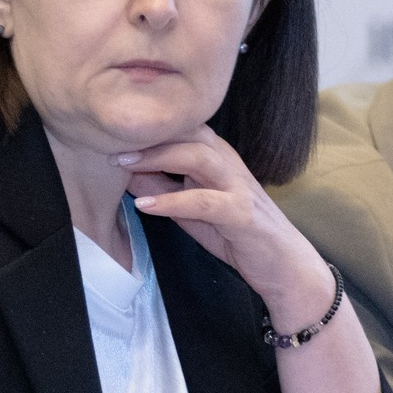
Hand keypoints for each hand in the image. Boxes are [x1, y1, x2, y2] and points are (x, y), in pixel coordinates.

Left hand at [116, 126, 385, 392]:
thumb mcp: (192, 209)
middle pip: (186, 132)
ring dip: (156, 158)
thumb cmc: (236, 235)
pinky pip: (204, 201)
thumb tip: (124, 172)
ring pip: (197, 157)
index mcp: (217, 156)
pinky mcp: (242, 214)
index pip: (180, 127)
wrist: (284, 267)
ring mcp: (237, 186)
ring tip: (121, 164)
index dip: (148, 125)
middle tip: (108, 141)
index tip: (110, 129)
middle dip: (147, 134)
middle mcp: (229, 163)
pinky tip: (145, 204)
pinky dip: (172, 200)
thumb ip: (164, 188)